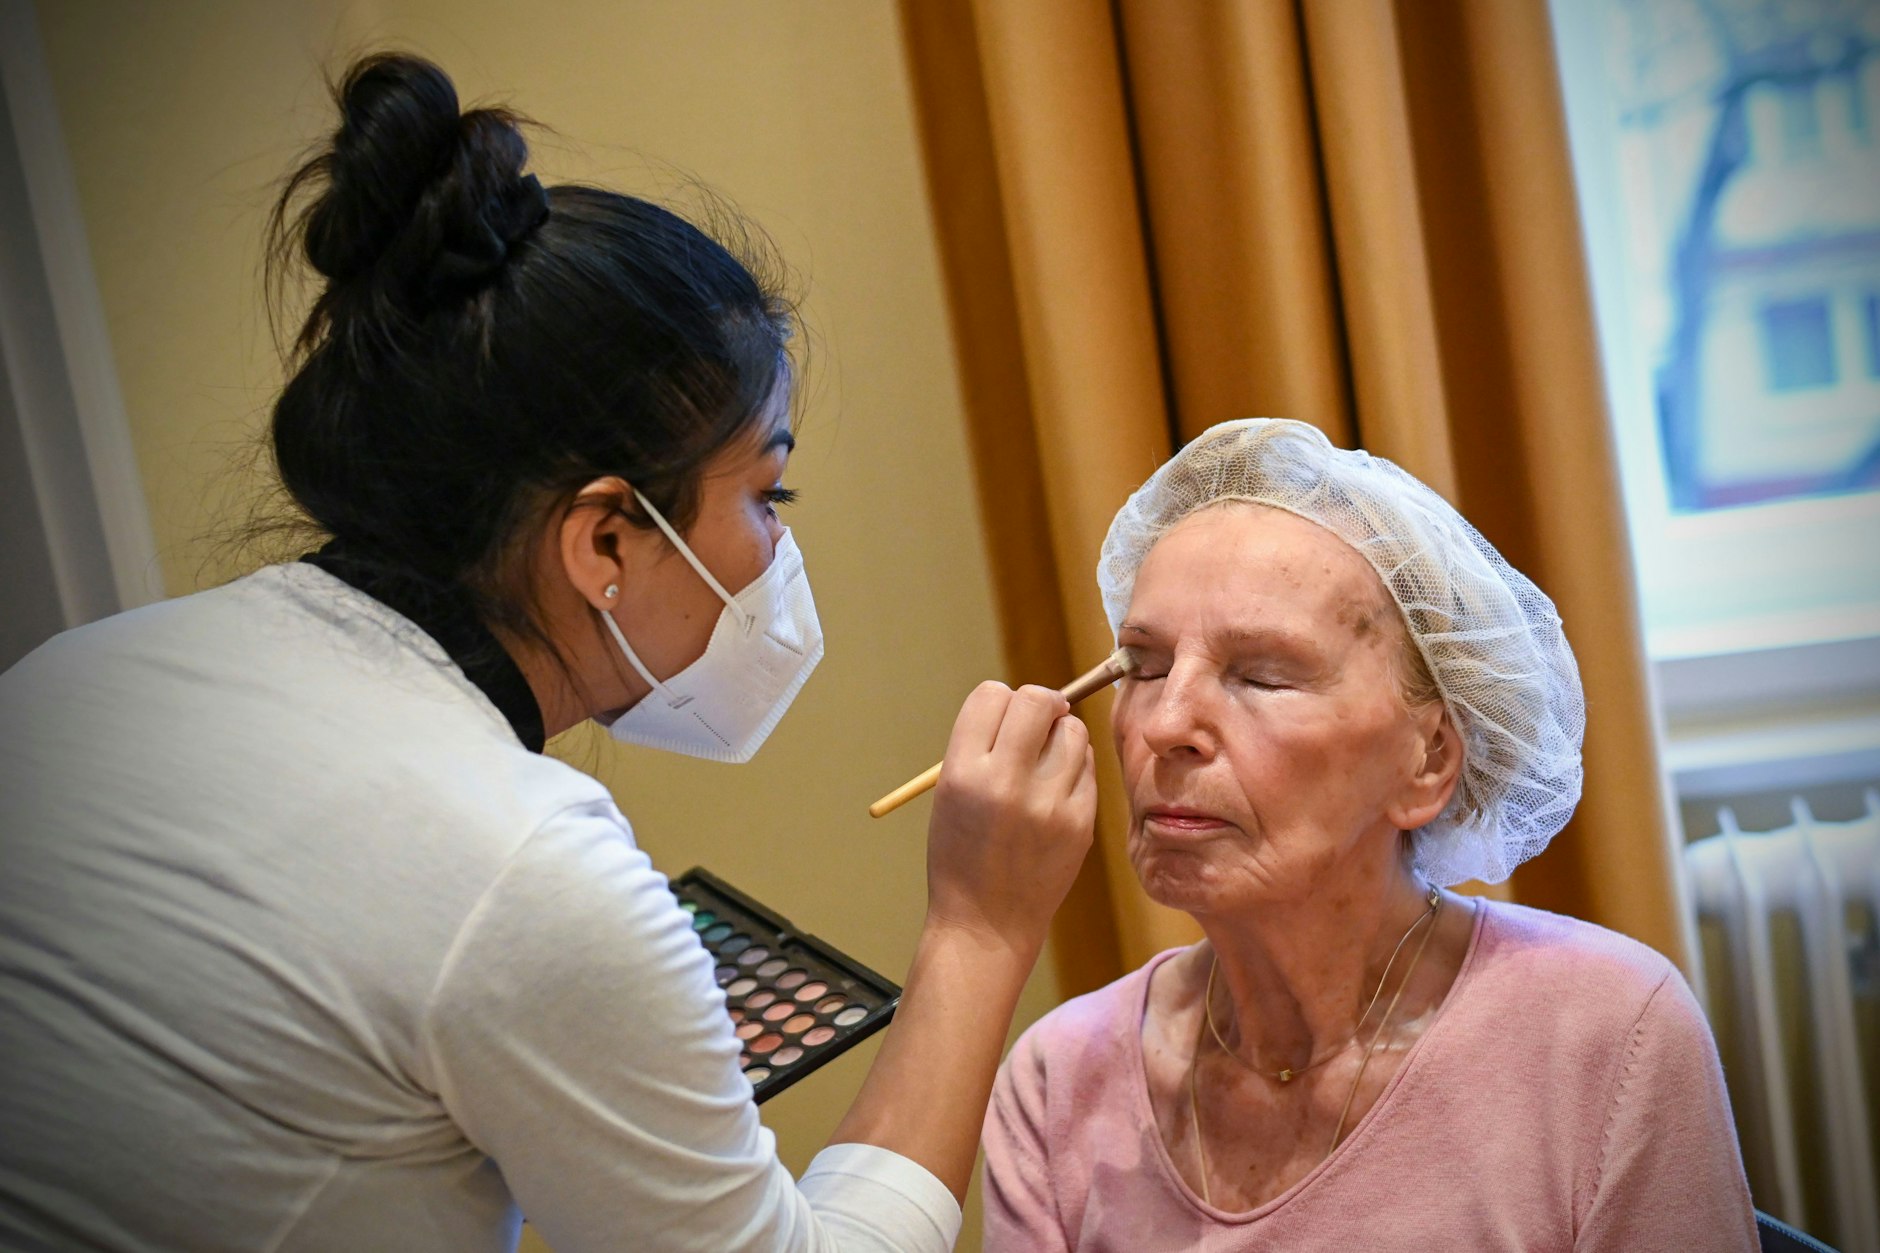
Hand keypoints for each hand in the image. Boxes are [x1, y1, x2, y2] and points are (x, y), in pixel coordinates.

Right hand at [924, 682, 1096, 955]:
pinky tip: (1056, 791)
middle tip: (1035, 724)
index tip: (1001, 719)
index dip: (998, 701)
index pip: (991, 695)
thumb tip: (1026, 703)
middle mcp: (1006, 783)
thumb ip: (981, 746)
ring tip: (1044, 764)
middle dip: (1038, 704)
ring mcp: (1049, 803)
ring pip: (1072, 729)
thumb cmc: (962, 854)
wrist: (987, 923)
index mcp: (963, 773)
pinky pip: (1088, 765)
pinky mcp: (1080, 822)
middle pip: (1038, 700)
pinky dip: (1074, 767)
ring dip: (1060, 735)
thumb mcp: (951, 794)